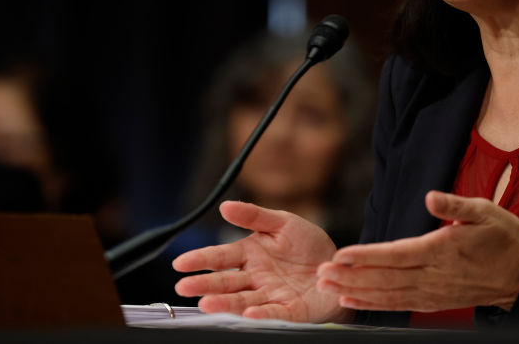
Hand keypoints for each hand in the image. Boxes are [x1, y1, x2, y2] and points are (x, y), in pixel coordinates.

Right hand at [173, 201, 350, 321]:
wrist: (338, 266)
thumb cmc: (308, 245)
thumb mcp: (283, 222)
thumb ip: (254, 215)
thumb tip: (225, 206)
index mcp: (250, 254)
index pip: (220, 257)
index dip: (201, 259)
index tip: (180, 263)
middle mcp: (255, 277)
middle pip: (225, 282)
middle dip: (204, 284)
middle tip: (183, 286)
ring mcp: (270, 295)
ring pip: (242, 300)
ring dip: (224, 302)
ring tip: (206, 303)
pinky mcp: (288, 310)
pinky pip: (272, 312)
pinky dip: (260, 313)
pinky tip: (248, 312)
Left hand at [315, 191, 518, 311]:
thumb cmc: (503, 237)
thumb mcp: (485, 211)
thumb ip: (455, 204)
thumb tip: (431, 197)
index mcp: (443, 249)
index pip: (397, 254)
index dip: (367, 256)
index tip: (341, 255)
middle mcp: (433, 275)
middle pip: (385, 278)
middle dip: (351, 277)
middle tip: (320, 275)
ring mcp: (432, 292)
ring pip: (387, 294)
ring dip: (355, 291)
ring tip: (327, 287)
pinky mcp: (433, 302)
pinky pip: (397, 304)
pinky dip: (372, 304)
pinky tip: (352, 301)